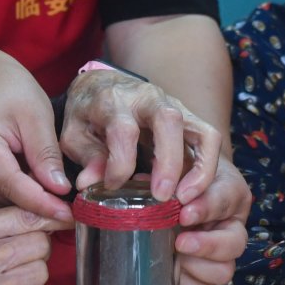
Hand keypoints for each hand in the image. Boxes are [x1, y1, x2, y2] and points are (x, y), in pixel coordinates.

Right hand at [0, 59, 70, 220]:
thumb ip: (46, 155)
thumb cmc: (14, 92)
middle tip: (71, 204)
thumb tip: (59, 191)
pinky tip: (33, 179)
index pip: (11, 185)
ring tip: (52, 183)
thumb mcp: (38, 116)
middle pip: (5, 196)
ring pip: (1, 201)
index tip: (69, 215)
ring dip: (29, 199)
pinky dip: (18, 194)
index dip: (41, 203)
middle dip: (39, 203)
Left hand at [61, 69, 222, 201]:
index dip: (119, 163)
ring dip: (199, 168)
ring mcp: (174, 106)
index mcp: (114, 100)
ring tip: (185, 198)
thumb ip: (86, 157)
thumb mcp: (75, 133)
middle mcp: (148, 98)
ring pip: (200, 130)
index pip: (123, 129)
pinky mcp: (189, 118)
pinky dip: (207, 166)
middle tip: (162, 197)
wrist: (104, 86)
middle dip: (169, 162)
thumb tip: (88, 184)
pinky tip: (192, 191)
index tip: (112, 186)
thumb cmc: (88, 114)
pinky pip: (209, 139)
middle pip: (169, 121)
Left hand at [173, 155, 251, 284]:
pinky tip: (174, 268)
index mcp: (231, 193)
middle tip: (180, 242)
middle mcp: (232, 225)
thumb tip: (156, 188)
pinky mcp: (204, 272)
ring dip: (197, 267)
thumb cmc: (184, 172)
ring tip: (175, 253)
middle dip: (206, 246)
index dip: (206, 209)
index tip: (184, 214)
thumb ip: (175, 173)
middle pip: (235, 245)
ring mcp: (220, 253)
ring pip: (224, 272)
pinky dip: (188, 284)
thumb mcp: (183, 164)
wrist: (182, 184)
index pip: (226, 200)